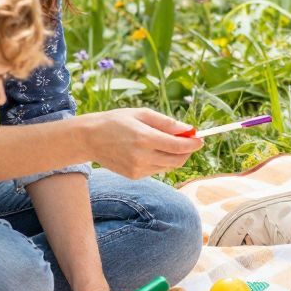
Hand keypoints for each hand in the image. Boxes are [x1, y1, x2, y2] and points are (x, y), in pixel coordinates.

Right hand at [87, 109, 204, 178]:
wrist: (89, 139)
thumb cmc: (116, 122)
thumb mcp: (141, 114)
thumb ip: (166, 122)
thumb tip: (188, 129)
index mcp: (144, 138)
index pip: (178, 146)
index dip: (193, 143)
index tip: (200, 138)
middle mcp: (142, 156)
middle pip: (177, 159)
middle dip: (188, 151)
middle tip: (189, 141)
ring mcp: (138, 169)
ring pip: (169, 166)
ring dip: (175, 156)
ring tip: (168, 143)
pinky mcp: (134, 176)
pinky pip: (157, 169)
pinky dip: (161, 161)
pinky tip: (151, 151)